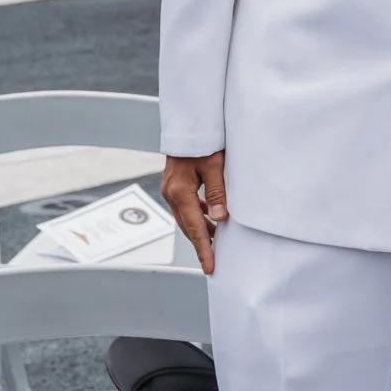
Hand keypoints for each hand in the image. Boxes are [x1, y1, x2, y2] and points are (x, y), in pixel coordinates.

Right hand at [160, 152, 227, 274]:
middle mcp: (171, 193)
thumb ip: (217, 192)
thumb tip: (219, 219)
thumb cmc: (204, 141)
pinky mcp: (175, 185)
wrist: (189, 124)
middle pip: (187, 226)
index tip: (210, 266)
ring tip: (216, 244)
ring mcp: (171, 190)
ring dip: (199, 231)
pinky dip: (197, 216)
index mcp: (180, 191)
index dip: (204, 248)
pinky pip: (187, 207)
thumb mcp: (215, 165)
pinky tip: (209, 219)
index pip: (194, 227)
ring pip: (186, 218)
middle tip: (212, 263)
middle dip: (200, 245)